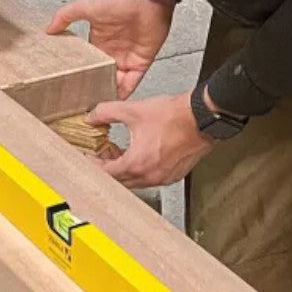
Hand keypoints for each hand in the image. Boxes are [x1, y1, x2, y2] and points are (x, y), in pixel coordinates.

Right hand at [46, 0, 174, 98]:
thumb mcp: (86, 6)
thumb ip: (65, 16)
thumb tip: (48, 28)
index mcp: (98, 41)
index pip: (88, 63)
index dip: (81, 74)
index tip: (71, 87)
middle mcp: (112, 52)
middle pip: (101, 76)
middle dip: (94, 88)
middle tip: (83, 103)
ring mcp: (127, 58)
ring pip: (116, 82)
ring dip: (109, 92)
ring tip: (98, 107)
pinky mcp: (141, 62)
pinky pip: (132, 82)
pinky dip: (125, 92)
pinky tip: (116, 101)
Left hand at [88, 93, 213, 188]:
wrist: (202, 117)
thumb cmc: (174, 116)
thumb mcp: (133, 110)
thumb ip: (106, 112)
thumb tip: (92, 116)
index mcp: (137, 164)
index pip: (106, 174)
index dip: (94, 165)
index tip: (89, 157)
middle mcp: (150, 176)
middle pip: (119, 181)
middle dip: (107, 167)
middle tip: (102, 154)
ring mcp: (163, 178)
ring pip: (135, 181)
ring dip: (124, 169)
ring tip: (119, 151)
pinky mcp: (173, 174)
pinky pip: (150, 178)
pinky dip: (139, 169)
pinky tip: (139, 153)